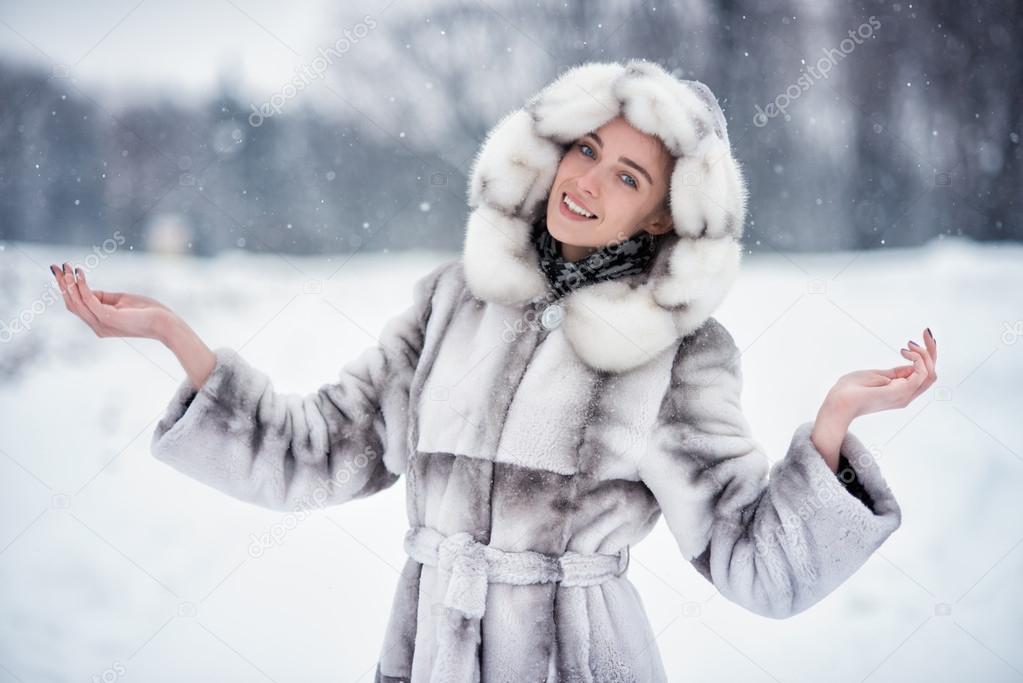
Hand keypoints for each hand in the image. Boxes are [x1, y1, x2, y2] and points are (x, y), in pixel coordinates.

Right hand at [50, 262, 175, 339]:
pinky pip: (89, 300)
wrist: (166, 323)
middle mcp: (96, 326)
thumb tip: (84, 287)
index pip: (75, 306)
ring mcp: (101, 324)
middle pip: (71, 304)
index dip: (65, 289)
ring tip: (67, 267)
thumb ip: (102, 297)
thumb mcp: (120, 301)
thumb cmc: (147, 311)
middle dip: (62, 284)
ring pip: (77, 302)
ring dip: (69, 283)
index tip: (59, 271)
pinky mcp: (108, 318)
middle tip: (56, 266)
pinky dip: (82, 286)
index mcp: (98, 323)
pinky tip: (79, 274)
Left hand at [825, 327, 937, 420]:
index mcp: (901, 391)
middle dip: (931, 351)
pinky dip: (918, 359)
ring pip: (930, 374)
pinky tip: (905, 351)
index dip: (926, 355)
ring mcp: (904, 395)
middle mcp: (906, 395)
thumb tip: (910, 365)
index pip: (924, 374)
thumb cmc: (850, 390)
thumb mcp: (876, 376)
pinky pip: (920, 375)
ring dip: (924, 353)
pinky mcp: (899, 393)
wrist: (837, 402)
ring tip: (909, 344)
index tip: (921, 337)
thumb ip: (894, 373)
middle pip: (931, 374)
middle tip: (926, 333)